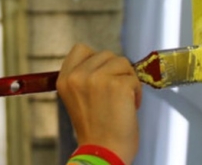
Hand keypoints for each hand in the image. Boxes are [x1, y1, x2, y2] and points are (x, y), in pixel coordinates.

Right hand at [57, 43, 140, 163]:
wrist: (103, 153)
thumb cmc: (94, 130)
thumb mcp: (76, 98)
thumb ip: (84, 78)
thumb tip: (105, 62)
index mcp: (64, 79)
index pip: (81, 49)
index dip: (96, 60)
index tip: (102, 76)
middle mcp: (78, 76)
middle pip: (106, 54)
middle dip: (115, 71)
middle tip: (114, 94)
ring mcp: (97, 79)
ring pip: (122, 62)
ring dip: (127, 79)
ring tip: (121, 101)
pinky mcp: (118, 85)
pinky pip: (134, 78)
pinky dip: (136, 92)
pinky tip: (129, 107)